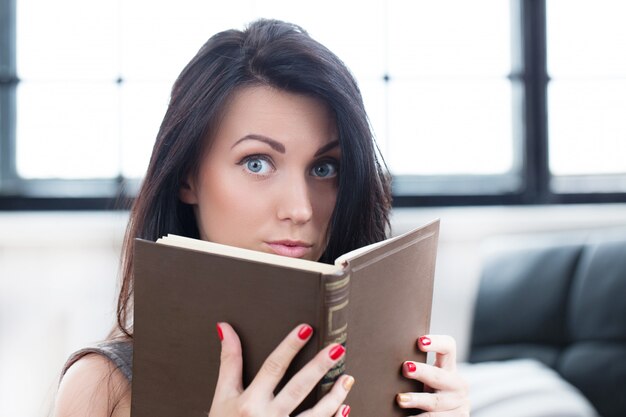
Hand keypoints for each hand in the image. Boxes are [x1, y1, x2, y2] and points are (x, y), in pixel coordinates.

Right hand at [209, 322, 353, 416]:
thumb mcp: (223, 395)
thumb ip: (229, 362)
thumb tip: (225, 328)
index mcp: (249, 402)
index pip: (273, 367)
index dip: (290, 347)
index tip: (305, 329)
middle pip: (298, 388)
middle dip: (318, 367)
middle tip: (337, 349)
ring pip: (315, 415)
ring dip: (334, 397)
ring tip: (347, 378)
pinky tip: (344, 407)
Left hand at [396, 335, 469, 415]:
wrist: (448, 416)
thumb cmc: (431, 393)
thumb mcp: (428, 379)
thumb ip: (416, 369)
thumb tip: (387, 359)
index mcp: (449, 367)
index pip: (448, 347)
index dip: (436, 342)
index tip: (419, 341)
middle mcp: (457, 383)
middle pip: (439, 375)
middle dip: (422, 372)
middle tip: (406, 368)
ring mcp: (459, 403)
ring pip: (435, 401)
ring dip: (417, 400)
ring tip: (400, 399)